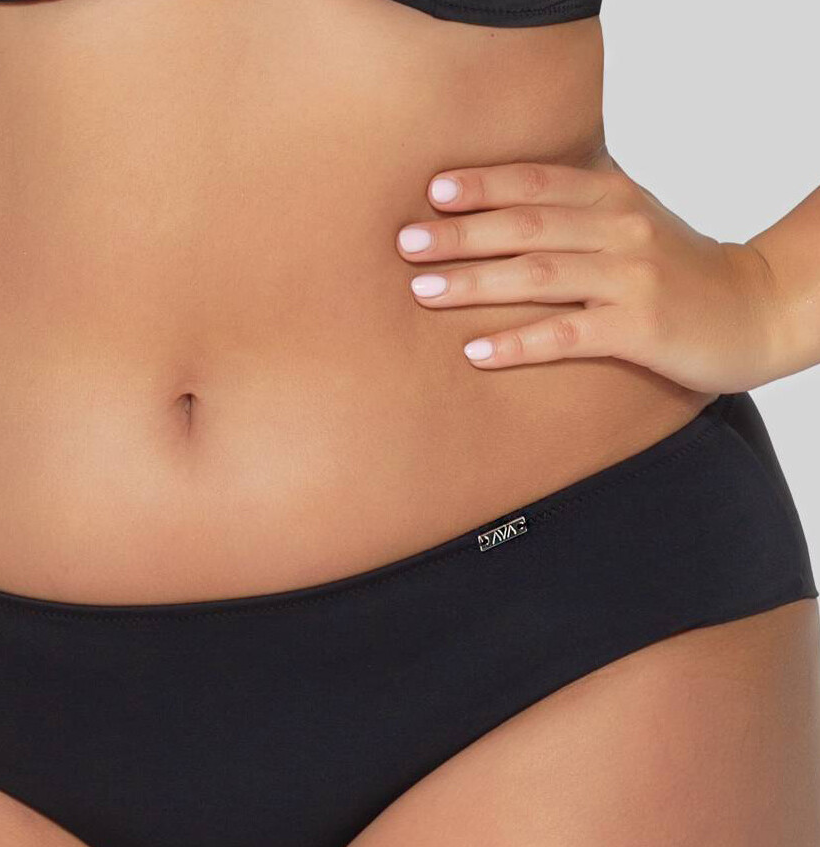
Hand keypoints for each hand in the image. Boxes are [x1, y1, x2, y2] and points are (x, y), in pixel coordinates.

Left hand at [396, 159, 784, 393]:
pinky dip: (517, 343)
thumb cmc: (679, 271)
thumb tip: (504, 209)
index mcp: (614, 198)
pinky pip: (565, 335)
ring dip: (475, 283)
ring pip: (538, 275)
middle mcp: (620, 229)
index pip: (538, 182)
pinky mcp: (638, 329)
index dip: (483, 184)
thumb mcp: (632, 224)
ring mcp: (630, 279)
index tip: (432, 192)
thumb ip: (579, 212)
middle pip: (527, 224)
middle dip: (461, 233)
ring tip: (423, 291)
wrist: (752, 310)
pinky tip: (475, 352)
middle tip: (405, 243)